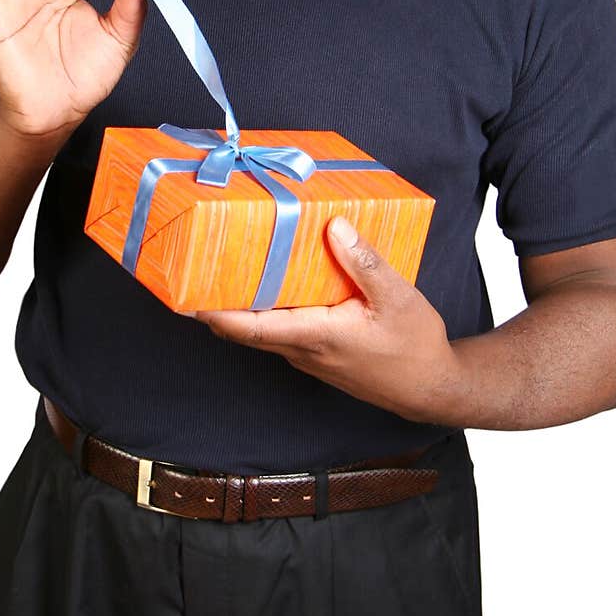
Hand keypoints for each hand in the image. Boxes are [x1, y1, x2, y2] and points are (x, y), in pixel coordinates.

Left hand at [195, 216, 462, 421]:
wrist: (431, 388)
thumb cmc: (415, 347)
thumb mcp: (397, 297)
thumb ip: (363, 262)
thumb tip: (334, 227)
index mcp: (314, 335)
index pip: (248, 327)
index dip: (212, 312)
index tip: (184, 293)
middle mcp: (302, 350)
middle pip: (245, 328)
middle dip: (218, 301)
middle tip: (199, 264)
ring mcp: (308, 356)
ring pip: (263, 330)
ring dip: (244, 305)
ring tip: (231, 266)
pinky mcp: (318, 356)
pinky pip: (282, 332)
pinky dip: (269, 311)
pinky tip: (277, 284)